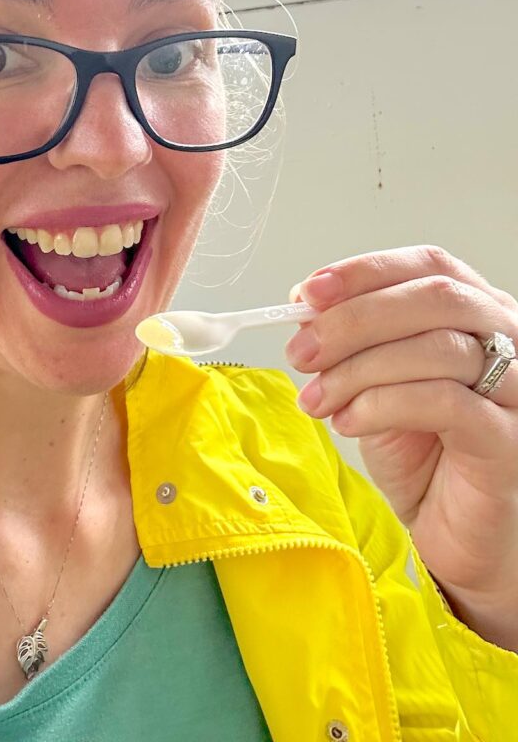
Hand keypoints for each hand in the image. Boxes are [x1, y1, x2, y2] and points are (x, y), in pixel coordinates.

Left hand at [286, 246, 517, 637]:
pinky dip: (382, 405)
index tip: (308, 293)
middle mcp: (509, 340)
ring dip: (358, 370)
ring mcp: (517, 390)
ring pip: (437, 348)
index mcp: (477, 314)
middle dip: (354, 320)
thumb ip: (352, 342)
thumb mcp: (374, 384)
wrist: (452, 533)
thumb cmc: (423, 455)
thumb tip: (307, 307)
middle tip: (302, 352)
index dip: (365, 272)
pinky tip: (348, 421)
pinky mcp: (509, 440)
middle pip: (435, 298)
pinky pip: (445, 402)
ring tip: (316, 399)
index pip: (429, 266)